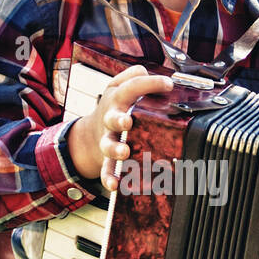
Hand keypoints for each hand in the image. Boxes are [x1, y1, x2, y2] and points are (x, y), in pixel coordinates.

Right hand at [66, 64, 173, 191]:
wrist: (90, 135)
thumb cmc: (113, 108)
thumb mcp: (118, 86)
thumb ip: (133, 77)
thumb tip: (152, 72)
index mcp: (116, 98)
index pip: (132, 87)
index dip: (150, 84)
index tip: (168, 84)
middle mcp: (110, 119)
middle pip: (113, 118)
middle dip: (119, 119)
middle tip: (128, 121)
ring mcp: (108, 140)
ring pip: (109, 145)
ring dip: (115, 149)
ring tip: (124, 153)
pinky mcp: (107, 159)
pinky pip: (106, 170)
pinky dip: (108, 177)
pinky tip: (114, 186)